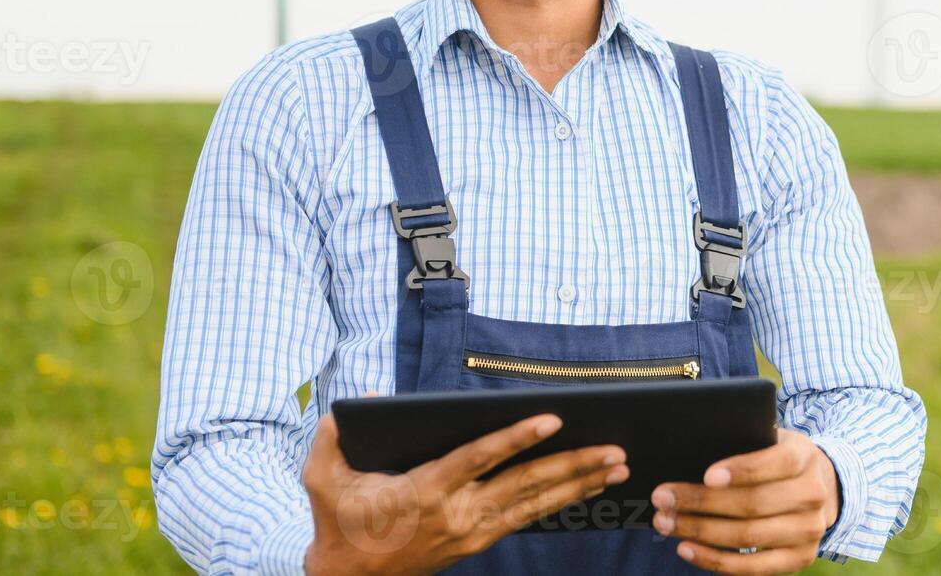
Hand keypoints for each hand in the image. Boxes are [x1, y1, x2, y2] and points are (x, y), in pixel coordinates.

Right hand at [302, 411, 628, 575]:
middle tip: (615, 450)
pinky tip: (589, 486)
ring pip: (535, 505)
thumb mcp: (323, 474)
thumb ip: (337, 431)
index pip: (479, 458)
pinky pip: (527, 517)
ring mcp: (471, 533)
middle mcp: (456, 513)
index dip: (516, 438)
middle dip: (573, 466)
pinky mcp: (477, 543)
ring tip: (618, 466)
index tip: (552, 419)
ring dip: (579, 484)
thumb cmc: (337, 520)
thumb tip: (369, 398)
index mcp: (424, 491)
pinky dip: (561, 500)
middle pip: (524, 485)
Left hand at [650, 429, 839, 573]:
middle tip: (663, 498)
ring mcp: (809, 531)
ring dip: (700, 531)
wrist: (820, 486)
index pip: (775, 463)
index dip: (742, 470)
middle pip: (753, 504)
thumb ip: (744, 445)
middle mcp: (813, 494)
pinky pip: (752, 568)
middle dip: (701, 502)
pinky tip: (686, 548)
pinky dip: (714, 560)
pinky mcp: (798, 559)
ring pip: (747, 536)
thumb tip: (688, 456)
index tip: (707, 475)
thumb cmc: (777, 459)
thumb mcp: (770, 440)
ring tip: (665, 522)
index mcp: (804, 456)